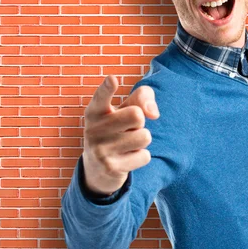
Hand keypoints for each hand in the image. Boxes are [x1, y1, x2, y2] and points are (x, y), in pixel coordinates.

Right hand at [82, 75, 159, 194]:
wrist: (98, 169)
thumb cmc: (118, 130)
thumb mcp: (126, 110)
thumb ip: (142, 98)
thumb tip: (153, 113)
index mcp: (95, 111)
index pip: (101, 97)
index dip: (107, 88)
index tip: (112, 79)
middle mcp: (93, 129)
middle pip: (137, 115)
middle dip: (140, 122)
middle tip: (127, 129)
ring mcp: (100, 150)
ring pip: (144, 137)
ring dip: (141, 141)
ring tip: (127, 145)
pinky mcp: (110, 168)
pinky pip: (144, 156)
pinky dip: (140, 158)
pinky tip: (125, 160)